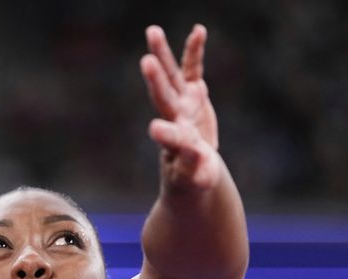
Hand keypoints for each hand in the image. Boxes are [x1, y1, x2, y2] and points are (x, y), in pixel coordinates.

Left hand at [141, 24, 223, 190]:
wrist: (193, 169)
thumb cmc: (193, 177)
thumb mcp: (197, 177)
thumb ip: (196, 168)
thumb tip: (200, 158)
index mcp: (176, 145)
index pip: (172, 139)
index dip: (167, 135)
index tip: (155, 129)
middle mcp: (175, 120)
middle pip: (164, 99)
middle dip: (157, 82)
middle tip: (147, 62)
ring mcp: (182, 105)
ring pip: (170, 78)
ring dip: (163, 54)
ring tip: (153, 31)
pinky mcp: (192, 95)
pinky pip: (191, 70)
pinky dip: (194, 51)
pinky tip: (198, 30)